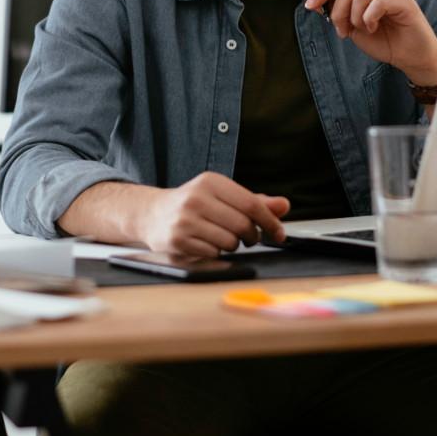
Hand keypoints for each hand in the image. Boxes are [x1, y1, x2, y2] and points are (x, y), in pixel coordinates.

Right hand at [138, 172, 289, 257]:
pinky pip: (213, 253)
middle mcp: (196, 198)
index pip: (251, 204)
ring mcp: (185, 220)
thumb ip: (254, 201)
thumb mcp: (222, 196)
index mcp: (210, 182)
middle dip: (251, 236)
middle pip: (242, 225)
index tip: (279, 233)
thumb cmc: (194, 204)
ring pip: (229, 242)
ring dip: (233, 245)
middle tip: (248, 237)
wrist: (152, 214)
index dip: (270, 221)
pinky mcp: (178, 240)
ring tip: (221, 237)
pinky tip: (206, 243)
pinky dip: (216, 252)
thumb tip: (284, 205)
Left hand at [304, 0, 436, 85]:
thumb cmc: (385, 41)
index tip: (310, 5)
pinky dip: (369, 19)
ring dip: (354, 18)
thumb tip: (317, 1)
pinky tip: (374, 27)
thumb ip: (339, 11)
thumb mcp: (354, 25)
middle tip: (343, 31)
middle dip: (338, 11)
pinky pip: (376, 3)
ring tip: (363, 30)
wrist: (410, 57)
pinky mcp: (404, 1)